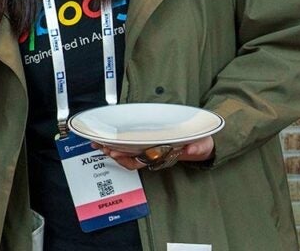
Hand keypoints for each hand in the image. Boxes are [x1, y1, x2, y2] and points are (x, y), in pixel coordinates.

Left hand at [94, 136, 212, 170]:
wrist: (200, 142)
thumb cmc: (198, 144)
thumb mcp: (201, 145)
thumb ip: (197, 147)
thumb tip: (192, 149)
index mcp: (162, 155)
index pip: (140, 160)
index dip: (126, 158)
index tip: (115, 153)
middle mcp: (152, 153)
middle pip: (128, 156)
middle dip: (113, 152)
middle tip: (100, 146)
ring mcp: (147, 148)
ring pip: (125, 152)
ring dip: (111, 148)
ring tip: (98, 143)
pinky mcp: (145, 140)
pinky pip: (128, 144)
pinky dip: (115, 142)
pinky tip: (105, 139)